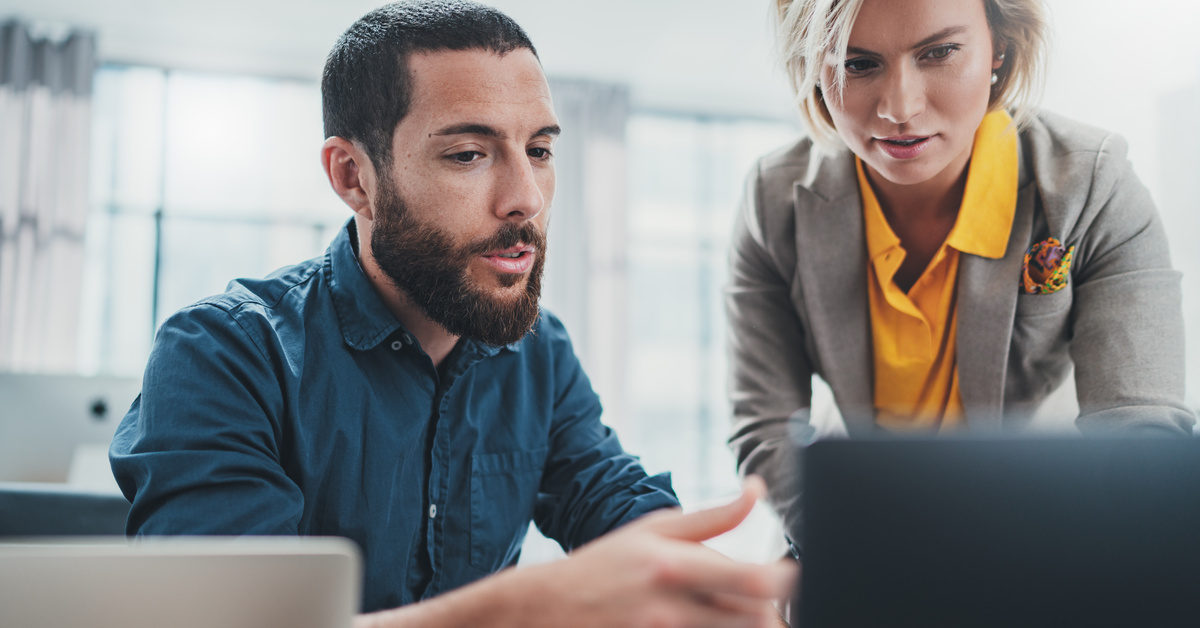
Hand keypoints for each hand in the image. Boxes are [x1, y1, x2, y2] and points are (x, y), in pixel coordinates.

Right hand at [509, 475, 796, 627]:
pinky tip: (715, 626)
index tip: (791, 576)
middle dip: (774, 615)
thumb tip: (756, 490)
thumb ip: (713, 517)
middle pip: (752, 620)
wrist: (548, 609)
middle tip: (775, 607)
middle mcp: (669, 607)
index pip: (749, 580)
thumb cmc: (606, 565)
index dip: (783, 581)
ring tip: (746, 616)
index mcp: (672, 565)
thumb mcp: (654, 529)